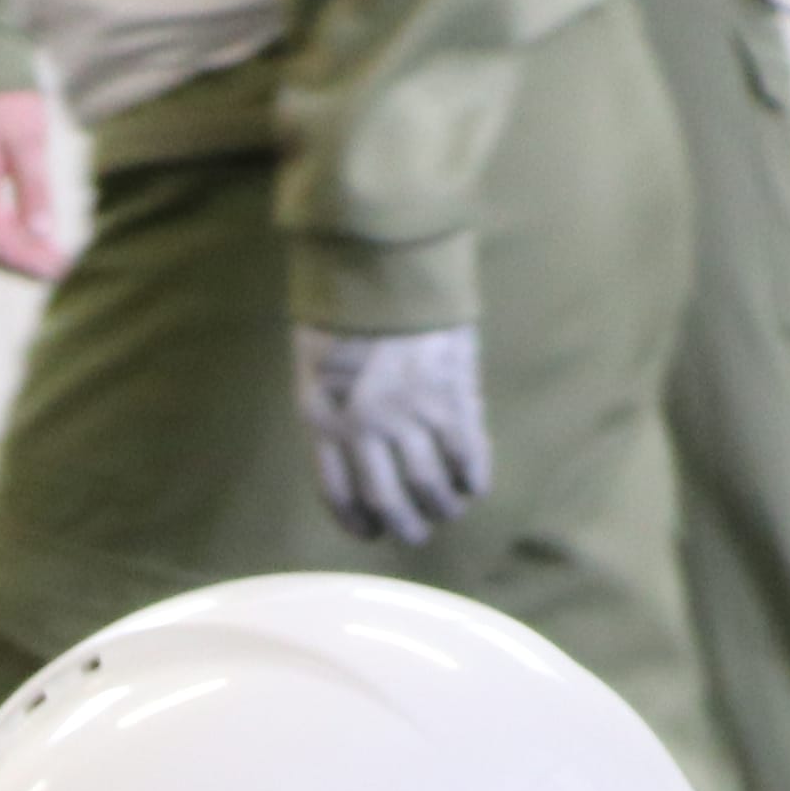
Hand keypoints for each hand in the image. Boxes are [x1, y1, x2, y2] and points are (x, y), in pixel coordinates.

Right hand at [0, 91, 71, 280]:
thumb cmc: (6, 97)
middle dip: (25, 265)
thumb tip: (41, 235)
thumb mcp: (28, 140)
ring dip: (20, 254)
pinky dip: (12, 237)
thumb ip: (33, 189)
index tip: (61, 270)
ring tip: (55, 258)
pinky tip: (38, 238)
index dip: (28, 264)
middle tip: (64, 270)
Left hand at [294, 325, 485, 546]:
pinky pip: (466, 454)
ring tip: (451, 508)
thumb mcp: (313, 364)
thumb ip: (332, 411)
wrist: (382, 258)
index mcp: (322, 418)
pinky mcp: (448, 395)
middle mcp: (362, 425)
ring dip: (444, 507)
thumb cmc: (343, 308)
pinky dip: (473, 476)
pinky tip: (475, 484)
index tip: (372, 531)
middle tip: (419, 531)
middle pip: (388, 501)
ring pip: (430, 485)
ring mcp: (407, 413)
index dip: (357, 522)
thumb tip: (357, 458)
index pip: (338, 494)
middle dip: (406, 526)